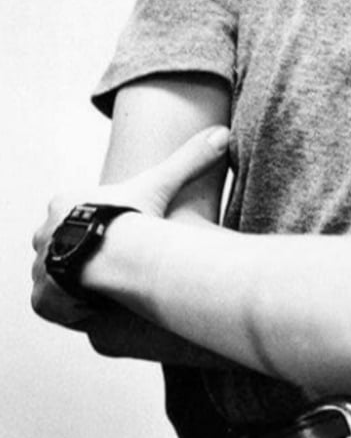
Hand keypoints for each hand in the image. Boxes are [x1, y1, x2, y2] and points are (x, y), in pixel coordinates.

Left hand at [31, 126, 228, 328]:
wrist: (112, 259)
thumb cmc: (133, 221)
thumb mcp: (162, 186)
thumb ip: (190, 160)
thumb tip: (223, 133)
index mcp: (65, 201)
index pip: (81, 214)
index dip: (107, 226)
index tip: (126, 236)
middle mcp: (44, 231)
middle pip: (68, 243)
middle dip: (89, 251)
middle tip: (117, 263)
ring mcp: (39, 266)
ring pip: (62, 274)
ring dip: (82, 280)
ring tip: (111, 286)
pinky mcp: (40, 298)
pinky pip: (55, 303)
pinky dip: (72, 304)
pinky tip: (96, 303)